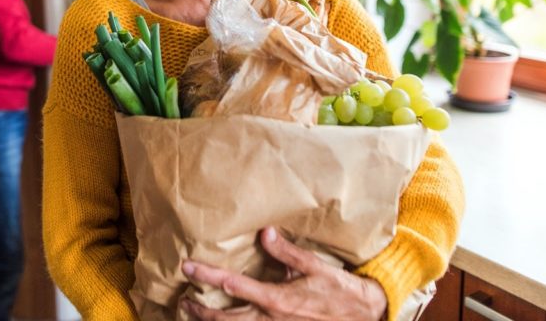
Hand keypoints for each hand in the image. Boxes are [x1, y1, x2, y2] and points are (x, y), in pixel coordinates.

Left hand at [180, 227, 386, 320]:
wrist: (362, 315)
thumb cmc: (337, 289)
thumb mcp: (314, 266)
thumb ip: (287, 251)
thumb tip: (264, 232)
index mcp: (276, 299)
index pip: (234, 286)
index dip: (208, 276)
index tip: (189, 267)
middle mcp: (271, 319)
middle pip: (226, 319)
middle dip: (201, 310)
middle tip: (183, 300)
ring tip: (192, 312)